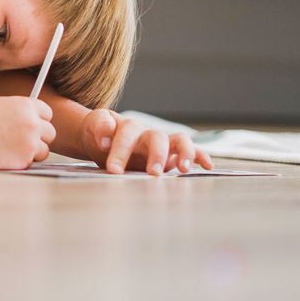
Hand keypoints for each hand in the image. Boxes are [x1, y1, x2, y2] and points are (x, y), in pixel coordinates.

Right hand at [0, 96, 54, 169]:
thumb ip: (17, 109)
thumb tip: (26, 114)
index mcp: (26, 105)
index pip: (47, 112)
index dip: (39, 119)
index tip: (33, 124)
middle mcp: (32, 123)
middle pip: (50, 132)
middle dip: (40, 136)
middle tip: (26, 140)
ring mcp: (30, 143)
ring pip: (44, 150)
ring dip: (34, 152)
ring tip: (15, 150)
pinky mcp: (24, 161)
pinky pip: (31, 163)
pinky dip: (22, 162)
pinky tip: (7, 157)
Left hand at [79, 109, 213, 175]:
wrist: (103, 138)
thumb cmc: (99, 136)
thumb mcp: (92, 129)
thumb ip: (97, 127)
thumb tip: (106, 135)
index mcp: (126, 127)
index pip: (126, 134)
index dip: (120, 151)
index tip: (113, 170)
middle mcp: (147, 133)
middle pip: (156, 137)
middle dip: (156, 155)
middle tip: (152, 173)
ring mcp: (162, 143)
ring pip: (179, 140)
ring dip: (184, 153)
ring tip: (183, 169)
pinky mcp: (171, 154)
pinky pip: (190, 150)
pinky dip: (200, 156)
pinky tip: (207, 166)